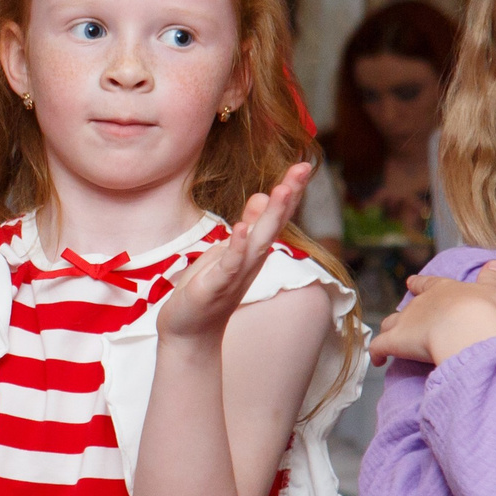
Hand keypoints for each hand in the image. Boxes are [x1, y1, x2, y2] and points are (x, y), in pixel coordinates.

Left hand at [157, 161, 314, 342]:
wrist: (190, 330)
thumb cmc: (209, 289)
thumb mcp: (229, 249)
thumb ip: (248, 225)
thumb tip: (264, 195)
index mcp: (254, 249)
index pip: (276, 216)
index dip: (291, 191)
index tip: (304, 164)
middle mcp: (252, 260)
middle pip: (274, 224)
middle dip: (289, 196)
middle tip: (304, 169)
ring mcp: (236, 274)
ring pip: (258, 241)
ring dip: (270, 217)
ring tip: (281, 190)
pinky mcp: (216, 286)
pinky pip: (229, 264)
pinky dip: (237, 247)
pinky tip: (242, 228)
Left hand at [371, 262, 495, 365]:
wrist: (467, 328)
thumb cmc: (482, 310)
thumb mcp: (492, 291)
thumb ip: (491, 278)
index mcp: (441, 290)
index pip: (426, 284)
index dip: (418, 284)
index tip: (411, 283)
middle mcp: (419, 304)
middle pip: (405, 308)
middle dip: (406, 316)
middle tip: (408, 324)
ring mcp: (404, 322)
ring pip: (388, 324)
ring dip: (389, 331)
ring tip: (391, 342)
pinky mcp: (395, 341)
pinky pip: (378, 347)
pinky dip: (376, 353)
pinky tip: (377, 361)